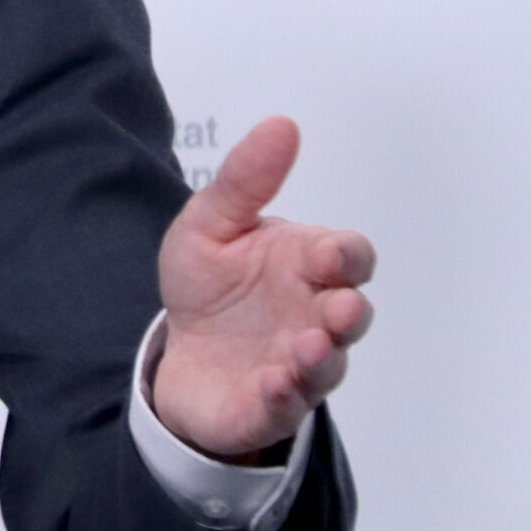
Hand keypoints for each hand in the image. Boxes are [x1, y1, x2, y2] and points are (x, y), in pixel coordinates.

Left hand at [151, 116, 374, 460]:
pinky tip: (271, 382)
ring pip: (327, 366)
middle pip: (352, 314)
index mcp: (307, 266)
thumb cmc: (209, 285)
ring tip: (307, 346)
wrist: (178, 351)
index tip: (327, 254)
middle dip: (348, 312)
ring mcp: (298, 364)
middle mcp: (314, 316)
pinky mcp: (271, 405)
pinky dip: (282, 396)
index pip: (348, 257)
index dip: (346, 256)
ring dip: (322, 357)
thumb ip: (246, 180)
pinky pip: (286, 405)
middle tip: (336, 308)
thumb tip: (282, 124)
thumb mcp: (211, 224)